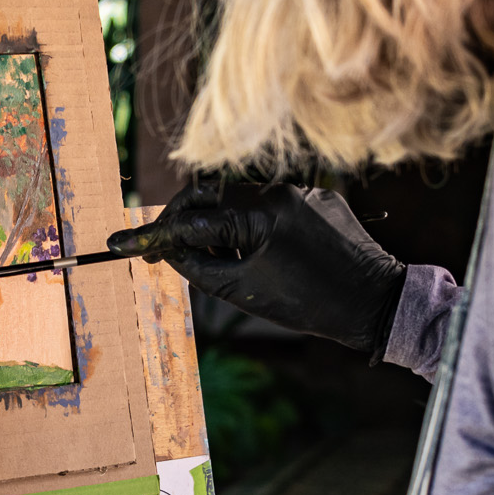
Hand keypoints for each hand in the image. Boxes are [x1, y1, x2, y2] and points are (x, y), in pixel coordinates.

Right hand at [107, 181, 406, 357]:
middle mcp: (277, 191)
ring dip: (221, 223)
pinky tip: (264, 254)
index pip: (190, 220)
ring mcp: (300, 190)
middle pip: (209, 195)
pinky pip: (272, 203)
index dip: (152, 235)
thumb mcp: (241, 291)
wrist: (374, 302)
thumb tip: (167, 248)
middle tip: (166, 247)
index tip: (119, 245)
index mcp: (257, 215)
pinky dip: (255, 224)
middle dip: (183, 219)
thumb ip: (197, 265)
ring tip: (225, 260)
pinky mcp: (318, 196)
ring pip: (240, 198)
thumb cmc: (307, 303)